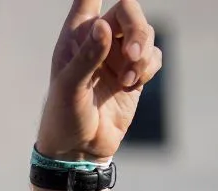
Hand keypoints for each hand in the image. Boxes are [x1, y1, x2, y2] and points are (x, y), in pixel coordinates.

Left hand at [36, 0, 163, 162]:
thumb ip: (87, 57)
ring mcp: (117, 57)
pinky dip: (149, 66)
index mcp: (76, 35)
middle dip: (137, 29)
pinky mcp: (134, 74)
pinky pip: (153, 57)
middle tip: (133, 54)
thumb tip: (103, 27)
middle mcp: (98, 40)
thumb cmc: (64, 116)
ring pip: (144, 33)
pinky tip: (131, 84)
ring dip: (143, 52)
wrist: (79, 149)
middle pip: (128, 11)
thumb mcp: (70, 88)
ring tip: (129, 78)